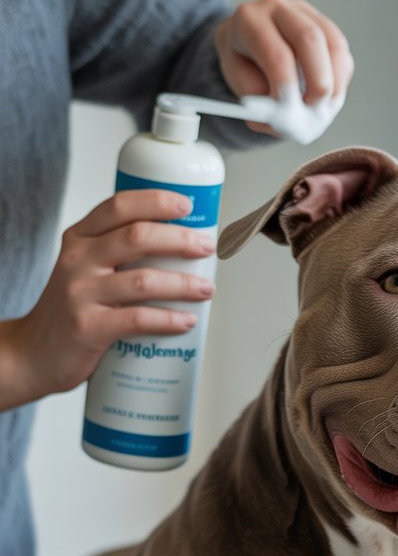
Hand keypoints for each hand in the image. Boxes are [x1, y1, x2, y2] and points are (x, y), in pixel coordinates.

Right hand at [0, 190, 216, 410]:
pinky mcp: (87, 327)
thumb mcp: (84, 270)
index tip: (187, 205)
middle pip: (137, 237)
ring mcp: (80, 293)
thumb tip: (177, 250)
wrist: (33, 354)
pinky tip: (186, 321)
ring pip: (143, 280)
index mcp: (79, 239)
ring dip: (183, 284)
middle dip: (180, 240)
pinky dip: (168, 319)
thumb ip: (116, 255)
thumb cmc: (70, 311)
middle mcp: (77, 260)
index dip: (157, 201)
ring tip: (206, 289)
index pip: (119, 206)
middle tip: (206, 247)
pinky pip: (137, 319)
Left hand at [213, 0, 353, 134]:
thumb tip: (285, 115)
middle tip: (316, 113)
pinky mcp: (325, 25)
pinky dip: (340, 80)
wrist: (244, 42)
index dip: (287, 88)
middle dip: (319, 83)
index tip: (291, 115)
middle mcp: (279, 8)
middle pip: (311, 39)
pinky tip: (327, 96)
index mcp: (249, 19)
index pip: (276, 55)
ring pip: (335, 45)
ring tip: (324, 109)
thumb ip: (258, 98)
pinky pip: (342, 54)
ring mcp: (306, 13)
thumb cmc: (241, 64)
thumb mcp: (237, 81)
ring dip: (335, 84)